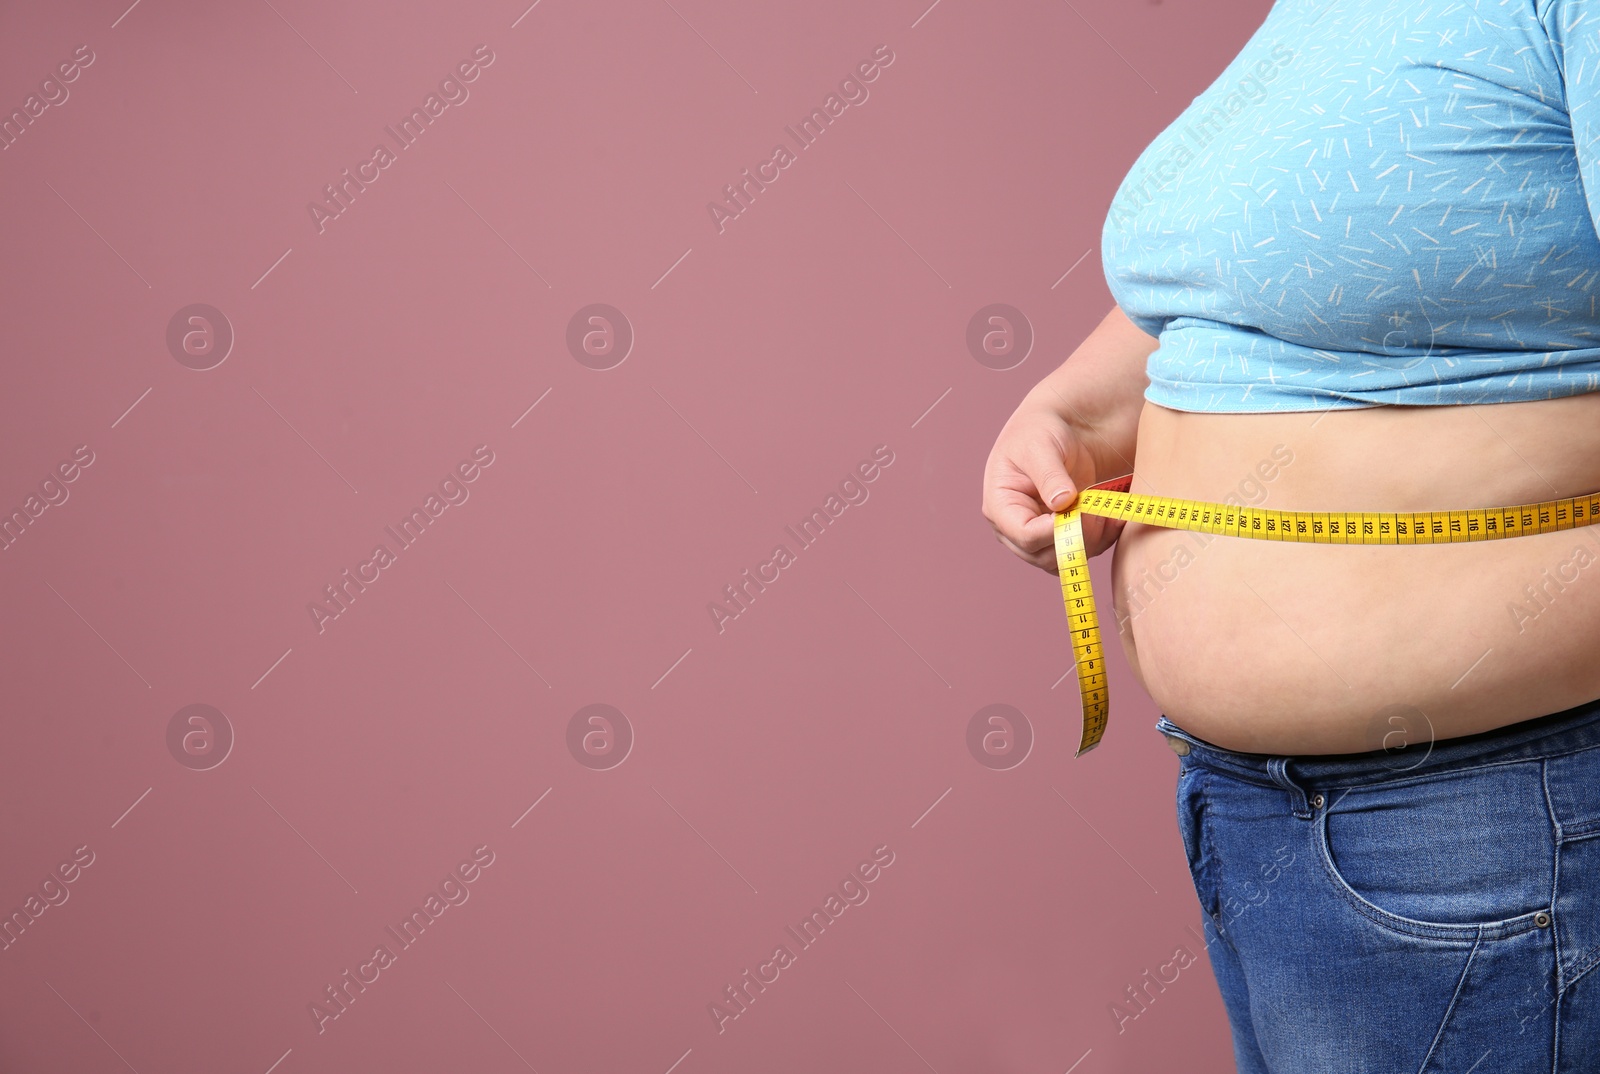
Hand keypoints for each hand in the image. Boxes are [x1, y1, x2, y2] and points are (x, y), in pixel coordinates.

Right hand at [982, 399, 1128, 571]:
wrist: (1057, 429)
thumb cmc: (1039, 432)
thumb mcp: (1040, 446)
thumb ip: (1049, 474)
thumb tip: (1061, 502)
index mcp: (1000, 506)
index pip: (1023, 534)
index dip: (1052, 531)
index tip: (1077, 510)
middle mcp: (1014, 528)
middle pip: (1044, 555)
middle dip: (1076, 537)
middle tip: (1096, 509)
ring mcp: (1037, 536)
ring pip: (1064, 561)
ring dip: (1091, 541)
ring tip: (1106, 510)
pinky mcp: (1060, 536)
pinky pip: (1080, 552)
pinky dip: (1101, 540)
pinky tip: (1112, 517)